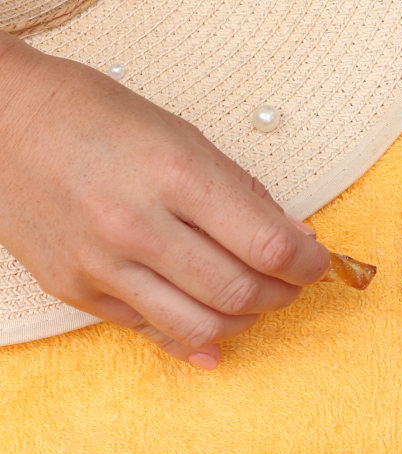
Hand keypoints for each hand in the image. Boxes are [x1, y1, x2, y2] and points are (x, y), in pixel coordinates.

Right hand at [0, 34, 329, 366]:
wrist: (2, 119)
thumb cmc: (96, 115)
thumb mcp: (181, 134)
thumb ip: (239, 192)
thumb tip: (293, 238)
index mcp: (176, 173)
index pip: (267, 244)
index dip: (307, 263)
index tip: (318, 261)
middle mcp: (137, 224)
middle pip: (238, 291)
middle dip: (282, 295)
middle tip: (292, 283)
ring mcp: (101, 263)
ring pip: (198, 325)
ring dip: (244, 321)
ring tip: (256, 303)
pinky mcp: (74, 289)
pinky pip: (147, 330)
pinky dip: (191, 338)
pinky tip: (214, 336)